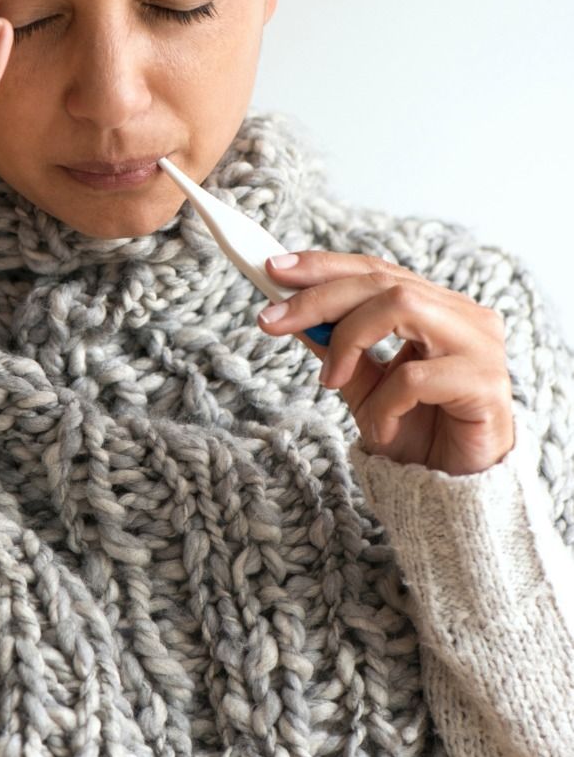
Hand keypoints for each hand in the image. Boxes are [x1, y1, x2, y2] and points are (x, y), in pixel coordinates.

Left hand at [257, 252, 514, 474]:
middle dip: (320, 297)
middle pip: (384, 283)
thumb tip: (289, 310)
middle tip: (270, 320)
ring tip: (330, 381)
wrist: (454, 490)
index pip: (376, 270)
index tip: (272, 269)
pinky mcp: (485, 384)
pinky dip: (384, 402)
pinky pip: (416, 377)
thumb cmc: (415, 432)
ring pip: (402, 307)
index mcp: (437, 307)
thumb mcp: (363, 384)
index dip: (324, 266)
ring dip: (349, 340)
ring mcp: (480, 345)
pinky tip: (379, 429)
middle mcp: (464, 315)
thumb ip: (335, 345)